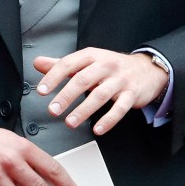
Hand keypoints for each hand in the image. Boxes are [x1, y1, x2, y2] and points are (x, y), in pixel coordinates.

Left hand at [34, 49, 167, 135]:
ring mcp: (120, 80)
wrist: (146, 69)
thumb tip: (38, 63)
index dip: (53, 77)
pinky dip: (108, 120)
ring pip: (100, 95)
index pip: (68, 64)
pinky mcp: (132, 94)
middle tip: (53, 110)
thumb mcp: (87, 61)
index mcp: (91, 56)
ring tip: (70, 122)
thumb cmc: (112, 66)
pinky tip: (97, 129)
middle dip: (65, 96)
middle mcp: (105, 66)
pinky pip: (119, 108)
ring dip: (83, 110)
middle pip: (83, 80)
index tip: (42, 91)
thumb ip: (62, 64)